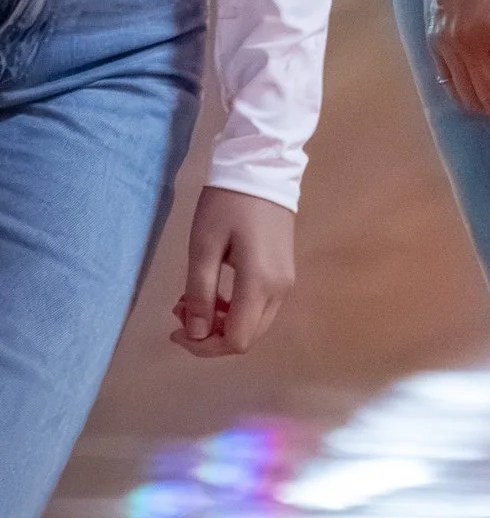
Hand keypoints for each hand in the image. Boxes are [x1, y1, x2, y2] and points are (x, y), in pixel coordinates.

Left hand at [172, 183, 295, 357]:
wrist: (262, 171)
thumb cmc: (227, 205)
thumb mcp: (203, 246)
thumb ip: (200, 293)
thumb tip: (197, 333)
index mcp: (259, 284)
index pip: (235, 340)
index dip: (203, 346)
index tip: (176, 330)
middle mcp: (279, 290)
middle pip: (246, 338)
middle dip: (210, 336)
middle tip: (181, 311)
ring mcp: (285, 283)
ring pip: (253, 325)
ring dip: (221, 323)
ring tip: (193, 299)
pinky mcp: (283, 275)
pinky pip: (259, 308)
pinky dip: (234, 310)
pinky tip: (215, 292)